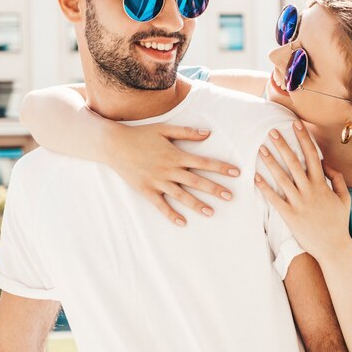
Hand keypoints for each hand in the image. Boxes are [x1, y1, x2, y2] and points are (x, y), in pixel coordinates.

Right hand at [109, 123, 239, 226]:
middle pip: (196, 181)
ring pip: (181, 195)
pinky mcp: (147, 190)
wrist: (115, 145)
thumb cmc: (141, 135)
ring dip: (197, 204)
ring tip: (212, 212)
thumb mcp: (164, 129)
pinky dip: (171, 214)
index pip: (203, 162)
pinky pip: (161, 205)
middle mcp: (169, 170)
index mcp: (175, 155)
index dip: (220, 167)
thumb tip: (208, 133)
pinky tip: (183, 223)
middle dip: (214, 189)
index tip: (236, 173)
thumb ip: (186, 132)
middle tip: (231, 197)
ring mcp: (158, 182)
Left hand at [254, 120, 351, 261]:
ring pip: (282, 178)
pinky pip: (275, 199)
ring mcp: (299, 203)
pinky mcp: (290, 216)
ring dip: (271, 162)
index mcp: (322, 184)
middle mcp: (310, 191)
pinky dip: (265, 187)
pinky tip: (255, 177)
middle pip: (294, 162)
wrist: (334, 247)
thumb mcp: (344, 197)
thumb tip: (326, 162)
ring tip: (261, 149)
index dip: (304, 138)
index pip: (313, 155)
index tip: (296, 124)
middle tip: (271, 132)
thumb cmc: (338, 222)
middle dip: (283, 145)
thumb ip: (336, 178)